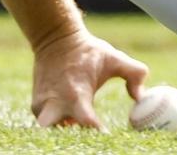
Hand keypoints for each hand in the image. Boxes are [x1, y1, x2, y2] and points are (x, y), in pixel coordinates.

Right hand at [29, 29, 148, 128]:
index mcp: (77, 92)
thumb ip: (134, 74)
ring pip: (50, 130)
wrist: (55, 38)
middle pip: (56, 132)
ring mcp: (42, 104)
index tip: (109, 136)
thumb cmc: (88, 52)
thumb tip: (140, 97)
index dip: (97, 133)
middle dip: (69, 137)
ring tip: (78, 121)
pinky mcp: (35, 105)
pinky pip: (47, 125)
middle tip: (84, 133)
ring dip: (64, 130)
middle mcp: (57, 101)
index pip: (86, 121)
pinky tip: (70, 116)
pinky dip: (58, 124)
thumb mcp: (114, 58)